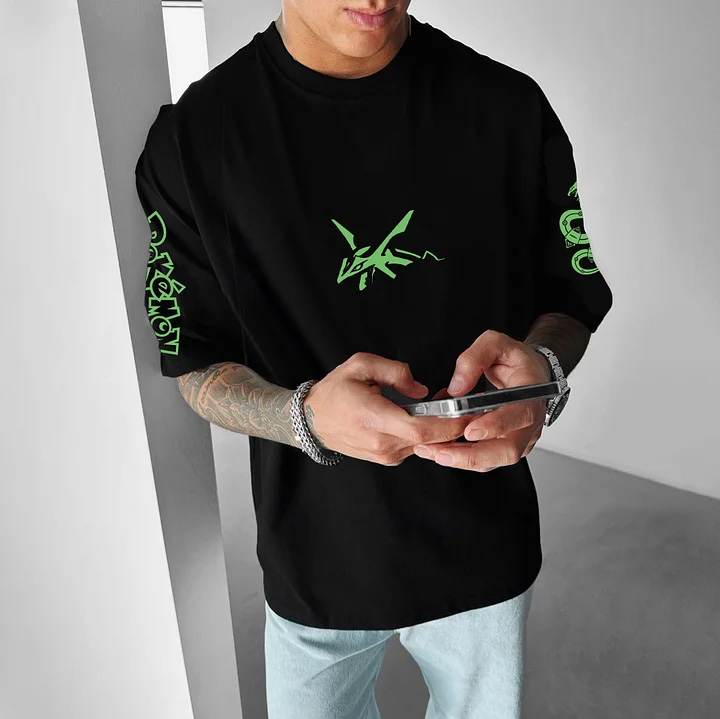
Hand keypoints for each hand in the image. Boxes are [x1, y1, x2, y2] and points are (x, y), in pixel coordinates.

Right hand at [303, 352, 475, 465]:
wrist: (312, 420)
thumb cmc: (334, 392)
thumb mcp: (361, 365)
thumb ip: (395, 372)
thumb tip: (421, 390)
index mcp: (375, 418)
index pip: (422, 429)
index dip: (450, 424)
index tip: (467, 412)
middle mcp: (382, 442)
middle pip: (430, 440)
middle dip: (453, 425)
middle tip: (467, 407)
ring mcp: (384, 454)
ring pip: (425, 445)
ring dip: (440, 429)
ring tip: (444, 407)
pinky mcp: (386, 458)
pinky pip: (415, 447)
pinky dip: (426, 435)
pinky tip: (424, 418)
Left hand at [413, 330, 551, 471]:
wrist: (530, 373)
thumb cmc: (515, 360)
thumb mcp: (495, 344)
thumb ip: (475, 358)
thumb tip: (457, 386)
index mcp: (531, 394)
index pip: (519, 415)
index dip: (495, 426)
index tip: (470, 430)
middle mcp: (529, 422)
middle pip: (507, 450)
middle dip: (472, 456)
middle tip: (441, 453)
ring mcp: (520, 437)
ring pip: (494, 460)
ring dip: (462, 460)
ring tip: (432, 453)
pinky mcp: (506, 445)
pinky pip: (486, 460)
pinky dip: (462, 458)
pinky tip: (440, 452)